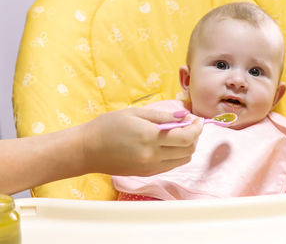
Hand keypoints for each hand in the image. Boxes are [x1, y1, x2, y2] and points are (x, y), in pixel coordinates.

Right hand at [81, 107, 203, 175]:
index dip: (197, 128)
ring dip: (188, 147)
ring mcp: (150, 167)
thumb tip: (184, 117)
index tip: (198, 119)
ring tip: (180, 133)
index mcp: (150, 138)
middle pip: (188, 150)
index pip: (186, 137)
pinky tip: (170, 144)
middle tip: (190, 124)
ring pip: (183, 160)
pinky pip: (171, 165)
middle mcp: (153, 156)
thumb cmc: (107, 126)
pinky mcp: (147, 173)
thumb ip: (162, 116)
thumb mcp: (135, 113)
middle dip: (195, 136)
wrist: (86, 150)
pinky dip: (177, 155)